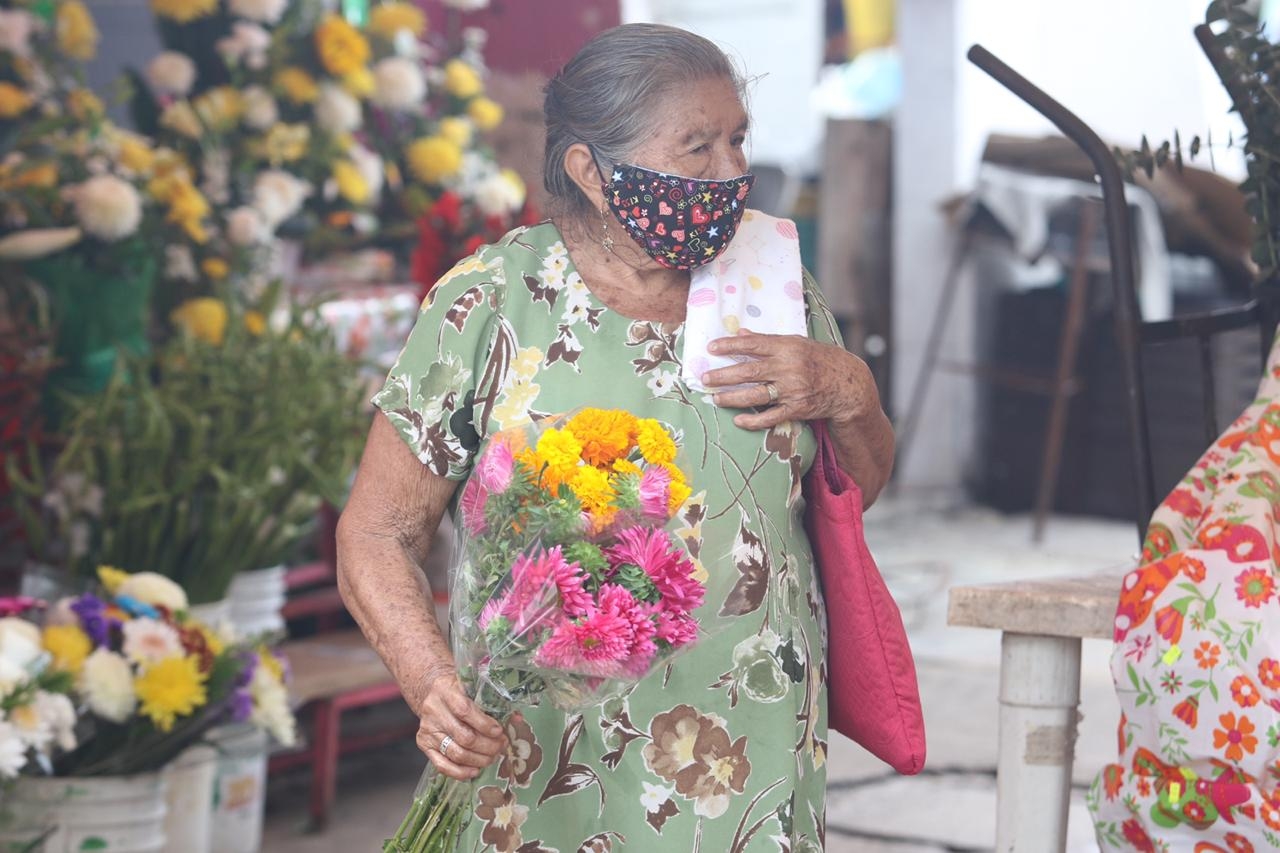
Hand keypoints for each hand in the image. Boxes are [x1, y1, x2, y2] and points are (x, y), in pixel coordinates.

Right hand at [414, 669, 508, 779]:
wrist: (433, 693)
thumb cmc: (459, 691)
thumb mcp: (474, 688)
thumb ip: (494, 701)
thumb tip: (517, 719)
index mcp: (446, 691)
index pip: (465, 711)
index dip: (485, 724)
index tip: (499, 731)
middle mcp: (433, 711)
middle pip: (464, 736)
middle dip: (487, 746)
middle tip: (500, 746)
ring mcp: (427, 729)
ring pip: (455, 753)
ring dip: (478, 759)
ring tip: (492, 757)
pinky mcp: (424, 744)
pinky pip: (441, 765)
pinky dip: (460, 772)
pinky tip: (475, 770)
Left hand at [701, 329, 879, 429]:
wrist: (848, 383)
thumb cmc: (819, 359)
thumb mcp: (796, 342)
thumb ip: (767, 339)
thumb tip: (740, 332)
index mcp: (788, 347)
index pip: (753, 344)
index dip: (730, 345)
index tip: (711, 348)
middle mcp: (789, 367)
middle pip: (749, 371)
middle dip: (724, 375)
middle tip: (704, 378)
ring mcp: (792, 390)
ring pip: (756, 395)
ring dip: (732, 397)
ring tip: (714, 398)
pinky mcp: (797, 409)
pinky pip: (771, 417)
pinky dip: (753, 420)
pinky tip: (738, 420)